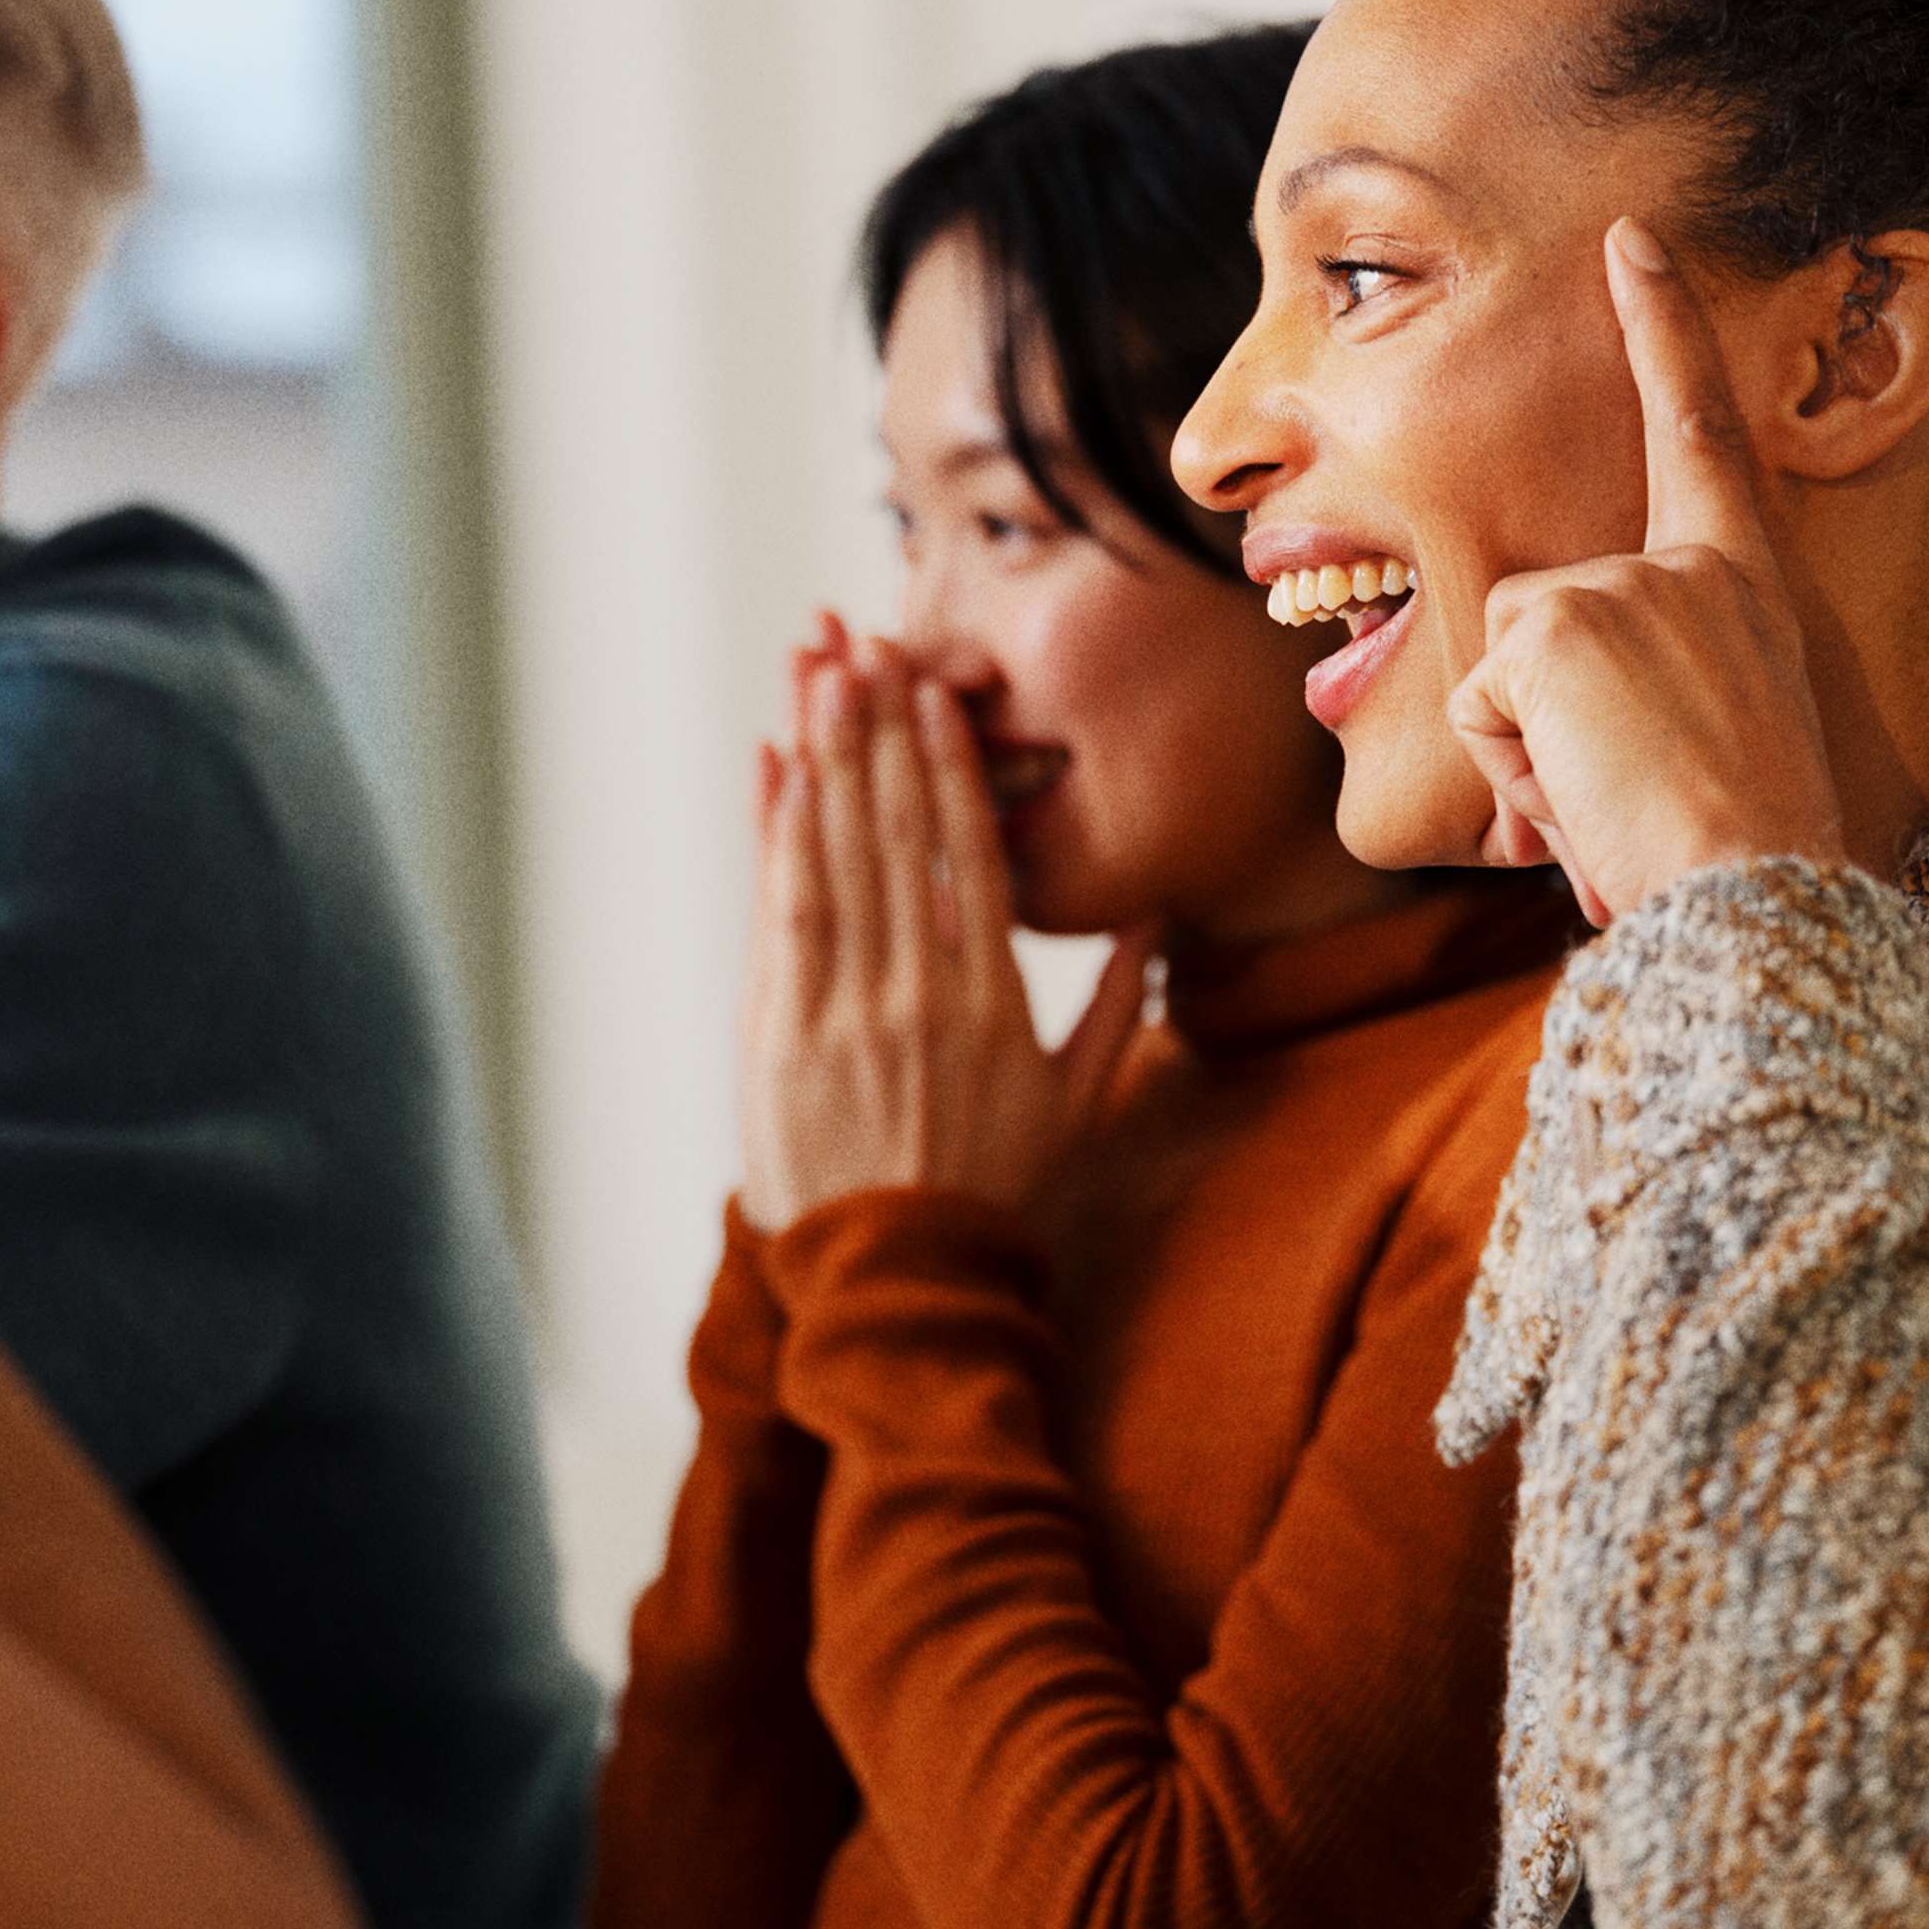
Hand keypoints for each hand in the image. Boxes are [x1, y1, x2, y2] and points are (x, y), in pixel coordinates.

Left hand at [736, 635, 1151, 1230]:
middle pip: (898, 834)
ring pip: (836, 856)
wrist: (903, 1285)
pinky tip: (777, 767)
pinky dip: (777, 834)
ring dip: (826, 755)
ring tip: (820, 674)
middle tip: (865, 643)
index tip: (935, 696)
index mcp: (994, 1000)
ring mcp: (847, 1010)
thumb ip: (1118, 1008)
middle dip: (879, 730)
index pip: (970, 856)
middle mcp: (921, 991)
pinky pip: (782, 911)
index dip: (948, 768)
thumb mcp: (1076, 1105)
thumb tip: (1151, 922)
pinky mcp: (785, 1034)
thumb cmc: (993, 1195)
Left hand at [1443, 217, 1842, 922]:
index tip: (1630, 238)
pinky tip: (1588, 790)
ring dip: (1536, 751)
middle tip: (1639, 790)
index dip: (1665, 329)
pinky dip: (1517, 767)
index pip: (1701, 432)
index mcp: (1742, 585)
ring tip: (1620, 796)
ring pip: (1503, 665)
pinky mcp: (1556, 623)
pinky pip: (1481, 706)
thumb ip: (1639, 694)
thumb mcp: (1708, 744)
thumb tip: (1555, 746)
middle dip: (1550, 719)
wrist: (1755, 892)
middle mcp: (1687, 567)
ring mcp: (1618, 585)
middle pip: (1543, 613)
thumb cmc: (1732, 852)